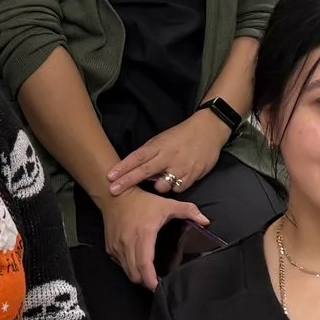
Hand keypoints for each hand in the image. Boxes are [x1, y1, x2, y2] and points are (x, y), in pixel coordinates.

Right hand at [101, 187, 207, 289]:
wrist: (115, 197)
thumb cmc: (142, 202)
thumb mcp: (167, 204)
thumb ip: (188, 211)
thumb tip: (205, 221)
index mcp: (143, 235)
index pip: (144, 264)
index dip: (150, 280)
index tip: (158, 287)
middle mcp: (127, 243)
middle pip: (135, 274)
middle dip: (146, 282)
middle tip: (157, 282)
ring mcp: (116, 247)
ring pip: (127, 271)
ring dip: (137, 275)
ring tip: (148, 275)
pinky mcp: (110, 248)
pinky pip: (120, 264)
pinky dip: (129, 267)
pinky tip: (138, 263)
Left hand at [108, 110, 229, 198]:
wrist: (209, 130)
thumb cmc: (182, 135)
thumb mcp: (163, 139)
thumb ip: (149, 154)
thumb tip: (134, 169)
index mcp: (159, 145)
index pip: (137, 157)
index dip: (123, 167)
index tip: (110, 176)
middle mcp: (168, 157)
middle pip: (144, 171)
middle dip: (128, 181)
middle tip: (113, 190)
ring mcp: (181, 167)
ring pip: (162, 186)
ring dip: (157, 187)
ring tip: (161, 181)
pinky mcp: (193, 176)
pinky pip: (178, 189)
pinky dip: (175, 187)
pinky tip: (176, 180)